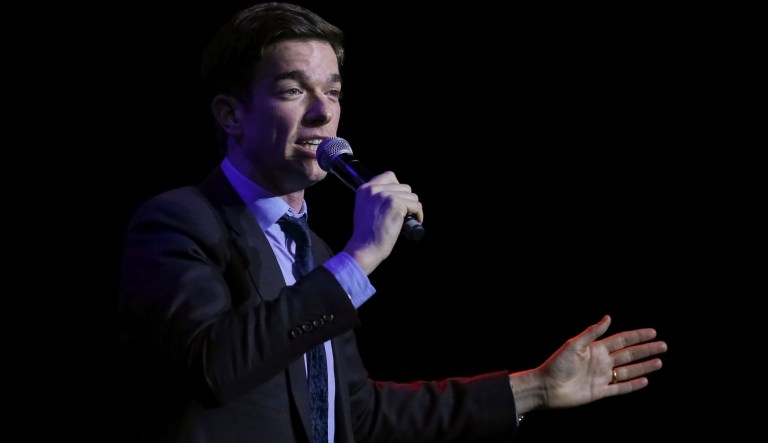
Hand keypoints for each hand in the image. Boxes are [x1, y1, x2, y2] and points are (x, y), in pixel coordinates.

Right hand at [342, 171, 422, 273]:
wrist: (364, 248)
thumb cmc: (366, 234)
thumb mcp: (364, 208)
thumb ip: (375, 197)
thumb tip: (395, 193)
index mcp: (365, 188)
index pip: (389, 176)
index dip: (397, 188)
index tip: (398, 201)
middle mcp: (374, 189)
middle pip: (403, 186)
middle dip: (406, 200)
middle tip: (403, 214)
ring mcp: (385, 195)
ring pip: (412, 195)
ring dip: (412, 207)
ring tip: (406, 219)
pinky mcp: (395, 204)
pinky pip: (416, 205)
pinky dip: (418, 215)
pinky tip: (414, 222)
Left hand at [511, 315, 666, 412]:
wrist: (546, 387)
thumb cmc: (557, 364)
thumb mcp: (574, 345)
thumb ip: (592, 333)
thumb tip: (609, 317)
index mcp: (595, 349)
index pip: (621, 340)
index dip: (637, 336)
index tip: (652, 332)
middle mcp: (601, 362)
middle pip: (629, 354)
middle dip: (646, 350)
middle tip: (663, 345)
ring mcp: (601, 377)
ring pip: (628, 371)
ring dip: (644, 366)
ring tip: (659, 362)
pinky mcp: (599, 392)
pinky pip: (620, 388)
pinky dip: (633, 385)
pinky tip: (645, 380)